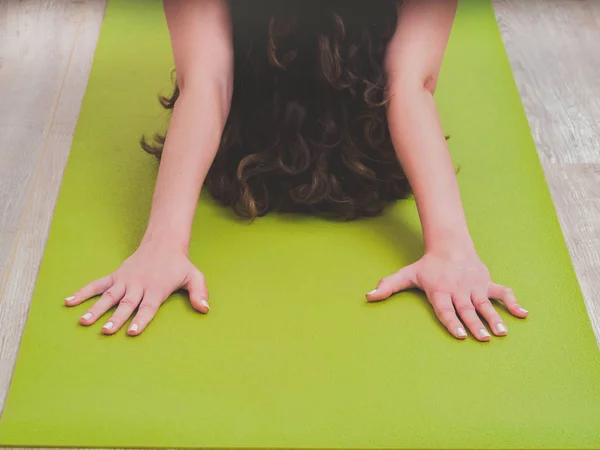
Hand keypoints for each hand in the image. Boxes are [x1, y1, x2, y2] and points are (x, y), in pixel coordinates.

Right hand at [64, 242, 208, 335]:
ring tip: (84, 321)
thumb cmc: (179, 265)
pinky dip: (83, 292)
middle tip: (105, 331)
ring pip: (108, 296)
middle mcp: (139, 285)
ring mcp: (125, 280)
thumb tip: (205, 309)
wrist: (163, 243)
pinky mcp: (116, 276)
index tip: (132, 331)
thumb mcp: (194, 276)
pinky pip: (97, 284)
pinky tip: (69, 301)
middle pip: (126, 304)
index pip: (148, 307)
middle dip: (116, 318)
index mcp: (157, 289)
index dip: (140, 320)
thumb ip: (199, 293)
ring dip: (95, 308)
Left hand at [366, 249, 527, 340]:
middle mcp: (458, 290)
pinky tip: (523, 314)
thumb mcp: (407, 274)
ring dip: (494, 318)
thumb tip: (368, 296)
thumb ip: (389, 286)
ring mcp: (474, 286)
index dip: (451, 322)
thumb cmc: (427, 265)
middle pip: (466, 309)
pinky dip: (512, 302)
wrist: (449, 245)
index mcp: (440, 290)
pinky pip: (502, 293)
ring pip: (485, 304)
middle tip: (483, 338)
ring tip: (502, 333)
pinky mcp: (486, 282)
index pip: (445, 309)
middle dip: (475, 324)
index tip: (460, 335)